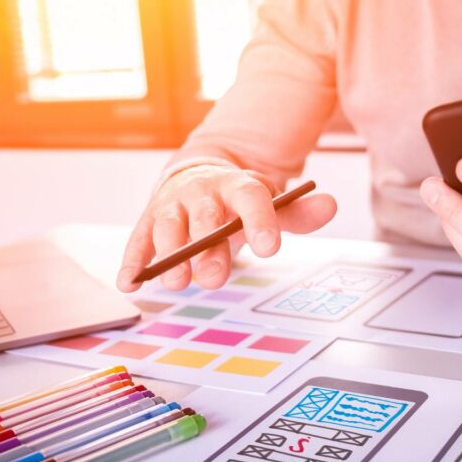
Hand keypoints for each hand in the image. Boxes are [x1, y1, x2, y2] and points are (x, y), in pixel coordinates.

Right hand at [117, 165, 335, 292]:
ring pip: (167, 226)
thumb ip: (298, 212)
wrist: (199, 177)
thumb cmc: (240, 200)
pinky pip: (137, 240)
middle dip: (208, 248)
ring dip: (170, 255)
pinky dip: (132, 261)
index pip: (251, 198)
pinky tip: (130, 283)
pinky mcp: (148, 221)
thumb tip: (331, 205)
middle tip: (215, 280)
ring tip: (176, 284)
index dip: (260, 222)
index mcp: (237, 184)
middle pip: (205, 217)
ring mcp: (172, 204)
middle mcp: (201, 191)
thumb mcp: (271, 203)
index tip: (269, 248)